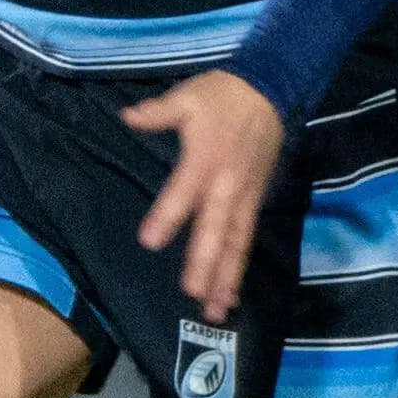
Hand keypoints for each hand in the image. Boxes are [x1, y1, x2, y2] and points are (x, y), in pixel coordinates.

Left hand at [123, 70, 284, 324]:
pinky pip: (247, 239)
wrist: (271, 89)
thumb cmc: (221, 95)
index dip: (167, 217)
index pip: (182, 194)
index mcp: (204, 161)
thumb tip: (127, 116)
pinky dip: (240, 266)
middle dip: (204, 263)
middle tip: (192, 294)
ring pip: (236, 243)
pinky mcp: (256, 200)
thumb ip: (158, 112)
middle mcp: (226, 186)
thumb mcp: (187, 96)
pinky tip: (231, 291)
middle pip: (215, 230)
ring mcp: (244, 197)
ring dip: (226, 277)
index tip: (149, 242)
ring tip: (217, 309)